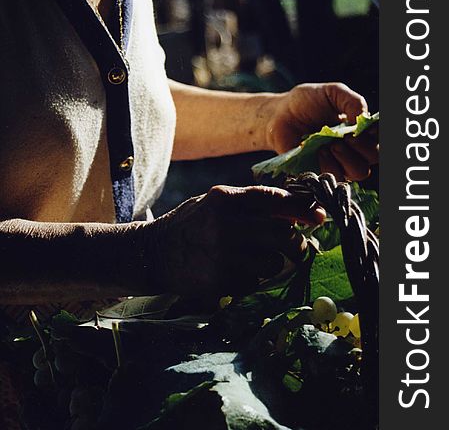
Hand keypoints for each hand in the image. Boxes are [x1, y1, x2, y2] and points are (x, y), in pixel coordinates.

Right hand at [146, 185, 324, 297]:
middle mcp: (225, 224)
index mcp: (224, 198)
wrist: (152, 253)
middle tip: (296, 246)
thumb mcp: (215, 202)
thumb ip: (250, 204)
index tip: (319, 216)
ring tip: (251, 258)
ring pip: (273, 263)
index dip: (302, 208)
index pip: (274, 199)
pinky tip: (232, 271)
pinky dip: (252, 279)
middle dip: (296, 242)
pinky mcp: (219, 281)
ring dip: (272, 263)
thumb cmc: (190, 224)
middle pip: (282, 234)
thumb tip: (296, 209)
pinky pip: (255, 283)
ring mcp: (222, 255)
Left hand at [266, 83, 377, 180]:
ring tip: (331, 145)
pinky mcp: (321, 172)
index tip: (366, 127)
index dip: (378, 134)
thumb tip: (364, 119)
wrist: (279, 114)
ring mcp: (338, 161)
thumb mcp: (332, 92)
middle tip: (345, 136)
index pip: (380, 137)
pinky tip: (319, 152)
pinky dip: (330, 166)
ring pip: (359, 172)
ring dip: (348, 158)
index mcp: (360, 128)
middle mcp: (353, 147)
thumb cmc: (307, 102)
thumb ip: (352, 101)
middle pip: (374, 157)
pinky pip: (335, 178)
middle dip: (363, 147)